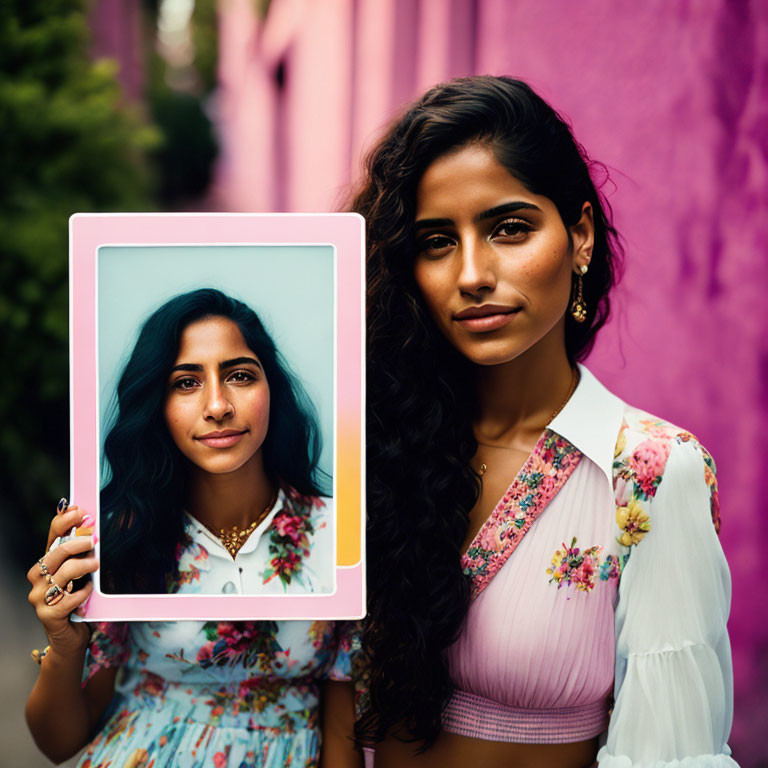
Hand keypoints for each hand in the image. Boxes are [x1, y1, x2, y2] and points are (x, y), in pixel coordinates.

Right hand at [27, 502, 98, 654]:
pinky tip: (88, 591)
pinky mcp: (48, 615)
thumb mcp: (80, 571)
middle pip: (57, 552)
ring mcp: (39, 596)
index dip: (65, 522)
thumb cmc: (76, 597)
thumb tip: (92, 524)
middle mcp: (38, 577)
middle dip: (77, 543)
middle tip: (94, 540)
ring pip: (63, 574)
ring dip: (84, 567)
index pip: (52, 535)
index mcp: (47, 561)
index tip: (82, 513)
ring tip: (96, 565)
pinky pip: (69, 598)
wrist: (69, 634)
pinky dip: (82, 593)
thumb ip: (82, 551)